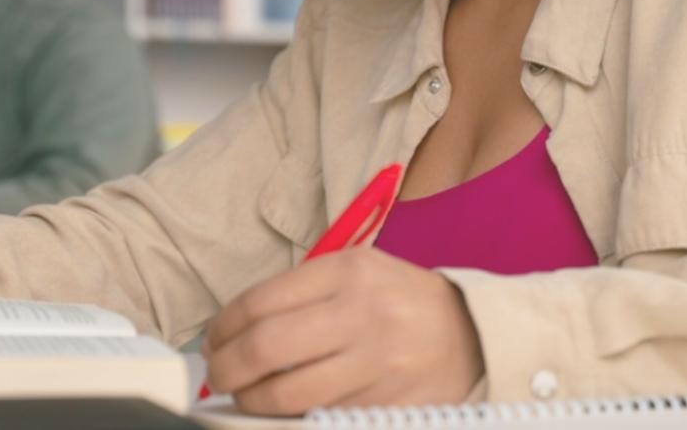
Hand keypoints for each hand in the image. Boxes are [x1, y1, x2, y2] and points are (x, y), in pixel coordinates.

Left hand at [203, 249, 483, 414]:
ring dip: (250, 400)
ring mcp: (375, 363)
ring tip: (242, 395)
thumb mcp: (357, 271)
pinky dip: (290, 417)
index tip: (214, 339)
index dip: (224, 326)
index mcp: (347, 271)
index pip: (261, 301)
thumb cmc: (399, 300)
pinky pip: (321, 416)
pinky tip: (279, 409)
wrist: (471, 333)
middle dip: (226, 367)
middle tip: (216, 374)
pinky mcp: (385, 405)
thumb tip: (236, 329)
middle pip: (266, 347)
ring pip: (287, 393)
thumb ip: (301, 292)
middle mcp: (360, 313)